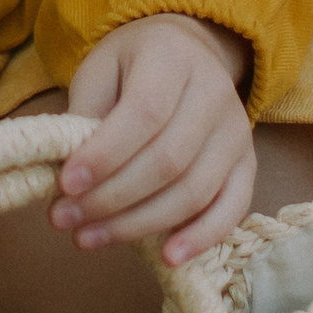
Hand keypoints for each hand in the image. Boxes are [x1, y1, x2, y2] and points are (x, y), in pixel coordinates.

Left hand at [53, 15, 254, 267]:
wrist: (185, 53)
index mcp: (172, 58)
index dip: (105, 154)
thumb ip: (85, 118)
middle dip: (111, 199)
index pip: (144, 113)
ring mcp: (237, 130)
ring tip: (89, 238)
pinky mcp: (247, 164)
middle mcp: (214, 92)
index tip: (65, 184)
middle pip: (168, 160)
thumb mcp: (98, 72)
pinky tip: (167, 258)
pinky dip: (201, 238)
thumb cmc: (131, 68)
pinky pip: (232, 208)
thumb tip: (69, 182)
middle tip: (64, 219)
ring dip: (139, 225)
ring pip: (194, 191)